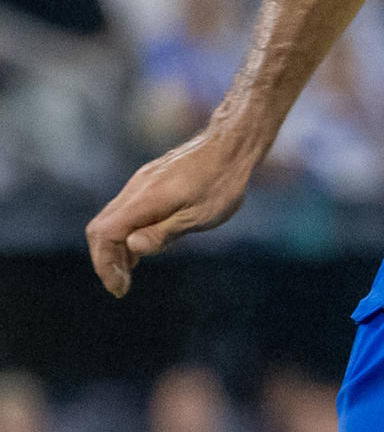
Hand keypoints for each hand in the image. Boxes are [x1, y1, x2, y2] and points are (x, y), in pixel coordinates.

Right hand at [86, 130, 259, 296]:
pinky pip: (127, 208)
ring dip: (116, 246)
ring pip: (112, 218)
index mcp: (145, 199)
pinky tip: (142, 242)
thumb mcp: (199, 216)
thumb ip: (164, 233)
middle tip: (123, 284)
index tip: (120, 288)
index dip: (106, 264)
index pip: (104, 234)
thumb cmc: (222, 182)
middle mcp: (136, 188)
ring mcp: (142, 181)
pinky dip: (127, 230)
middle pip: (101, 228)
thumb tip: (132, 248)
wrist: (233, 144)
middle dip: (106, 259)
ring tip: (131, 270)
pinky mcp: (151, 179)